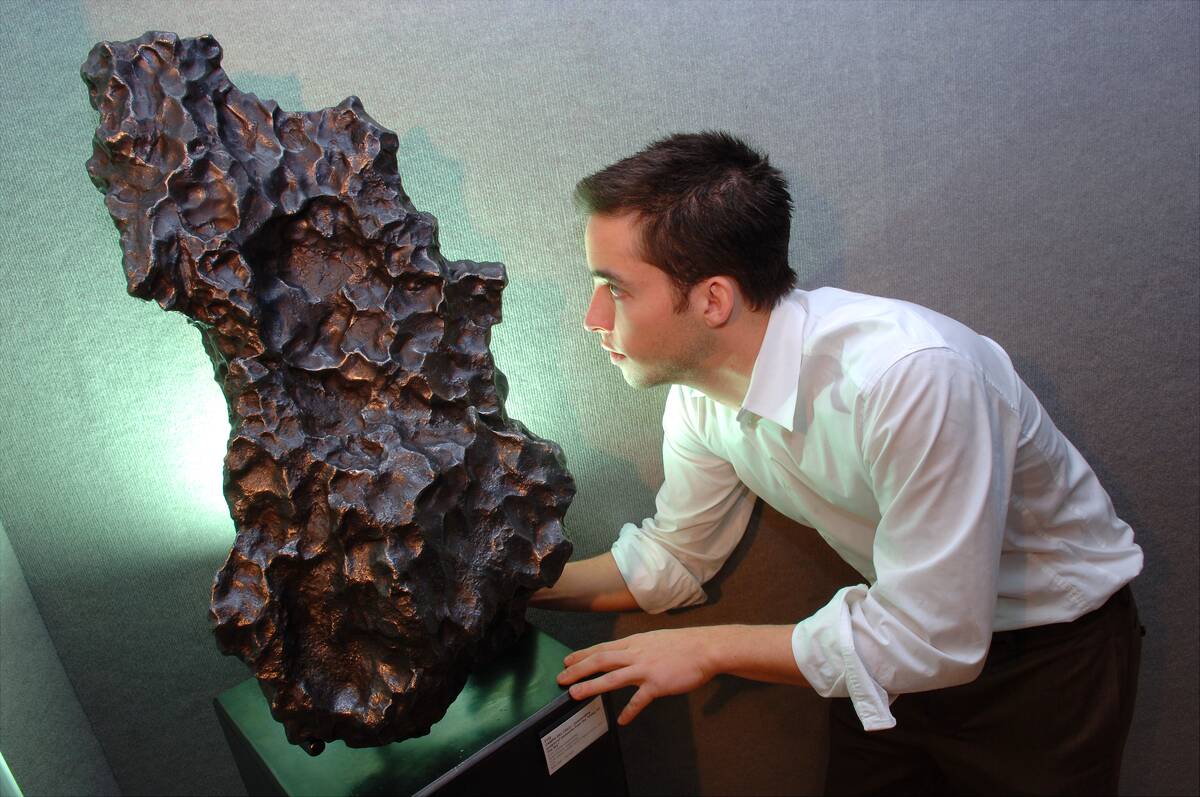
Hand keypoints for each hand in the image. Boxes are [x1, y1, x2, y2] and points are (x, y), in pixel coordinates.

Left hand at [556, 627, 717, 724]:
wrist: (705, 648)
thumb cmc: (683, 645)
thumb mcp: (654, 640)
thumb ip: (638, 648)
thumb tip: (625, 655)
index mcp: (635, 642)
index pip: (602, 648)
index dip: (582, 654)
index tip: (567, 660)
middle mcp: (636, 653)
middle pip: (600, 660)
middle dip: (578, 669)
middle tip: (561, 678)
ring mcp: (646, 668)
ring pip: (612, 677)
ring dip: (592, 686)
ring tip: (575, 694)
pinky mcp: (657, 683)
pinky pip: (639, 699)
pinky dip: (630, 710)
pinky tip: (622, 720)